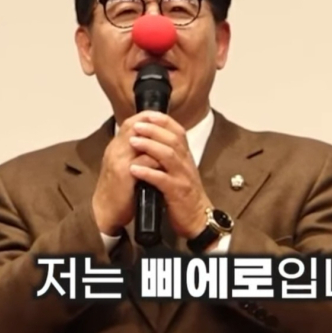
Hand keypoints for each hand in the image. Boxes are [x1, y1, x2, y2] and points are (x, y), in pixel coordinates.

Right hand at [92, 112, 163, 235]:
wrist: (106, 213)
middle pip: (133, 126)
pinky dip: (157, 160)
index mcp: (116, 147)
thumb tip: (153, 143)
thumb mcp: (125, 167)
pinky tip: (166, 164)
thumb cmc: (119, 191)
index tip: (161, 117)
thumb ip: (135, 153)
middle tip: (169, 126)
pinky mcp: (123, 174)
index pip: (130, 123)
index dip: (147, 117)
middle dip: (154, 124)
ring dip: (158, 141)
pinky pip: (144, 160)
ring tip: (172, 144)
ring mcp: (118, 161)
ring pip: (140, 140)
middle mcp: (115, 150)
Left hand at [127, 112, 211, 239]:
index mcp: (185, 156)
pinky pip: (162, 179)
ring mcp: (182, 177)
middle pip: (172, 139)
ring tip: (133, 142)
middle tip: (137, 125)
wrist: (198, 218)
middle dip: (153, 130)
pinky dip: (148, 172)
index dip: (163, 121)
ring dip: (150, 146)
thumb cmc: (185, 194)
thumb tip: (154, 138)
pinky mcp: (177, 192)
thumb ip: (170, 154)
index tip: (148, 114)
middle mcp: (186, 163)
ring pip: (168, 155)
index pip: (178, 131)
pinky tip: (134, 169)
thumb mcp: (180, 170)